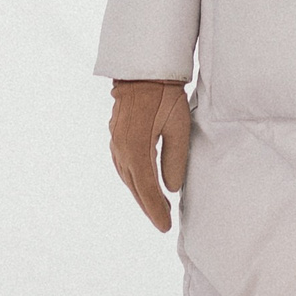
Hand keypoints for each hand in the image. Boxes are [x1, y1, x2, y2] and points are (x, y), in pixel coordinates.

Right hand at [109, 79, 190, 231]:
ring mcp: (116, 142)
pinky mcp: (116, 135)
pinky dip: (134, 179)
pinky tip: (142, 183)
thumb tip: (171, 188)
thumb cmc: (165, 95)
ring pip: (127, 177)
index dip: (156, 210)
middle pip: (135, 186)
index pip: (147, 188)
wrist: (142, 70)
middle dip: (149, 206)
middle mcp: (121, 149)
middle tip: (163, 222)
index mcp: (136, 149)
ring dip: (141, 193)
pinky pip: (123, 165)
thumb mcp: (178, 127)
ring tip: (157, 207)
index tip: (165, 226)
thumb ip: (174, 160)